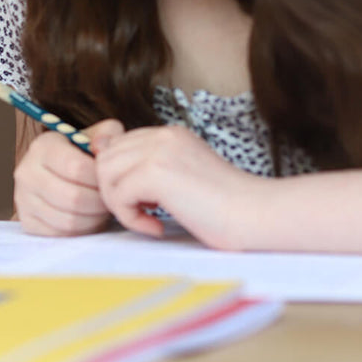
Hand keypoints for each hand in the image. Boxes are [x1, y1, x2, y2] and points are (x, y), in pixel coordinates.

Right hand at [13, 120, 123, 235]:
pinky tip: (87, 218)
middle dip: (99, 203)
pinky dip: (80, 231)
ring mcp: (22, 199)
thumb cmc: (80, 155)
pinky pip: (60, 234)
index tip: (110, 181)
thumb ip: (107, 134)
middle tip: (110, 200)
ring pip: (68, 220)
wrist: (57, 173)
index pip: (76, 168)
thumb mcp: (95, 137)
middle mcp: (26, 172)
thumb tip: (102, 145)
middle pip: (73, 198)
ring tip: (101, 209)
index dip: (100, 179)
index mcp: (43, 147)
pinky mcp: (26, 221)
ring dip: (93, 219)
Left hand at [92, 124, 264, 248]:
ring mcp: (159, 150)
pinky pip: (118, 195)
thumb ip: (150, 170)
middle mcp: (163, 135)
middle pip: (105, 159)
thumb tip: (106, 165)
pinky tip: (157, 228)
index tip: (146, 204)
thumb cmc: (225, 208)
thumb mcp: (182, 180)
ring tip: (150, 221)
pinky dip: (130, 218)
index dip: (121, 179)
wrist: (257, 216)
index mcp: (170, 134)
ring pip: (105, 175)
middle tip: (143, 214)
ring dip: (121, 206)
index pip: (117, 147)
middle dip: (115, 192)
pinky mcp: (157, 172)